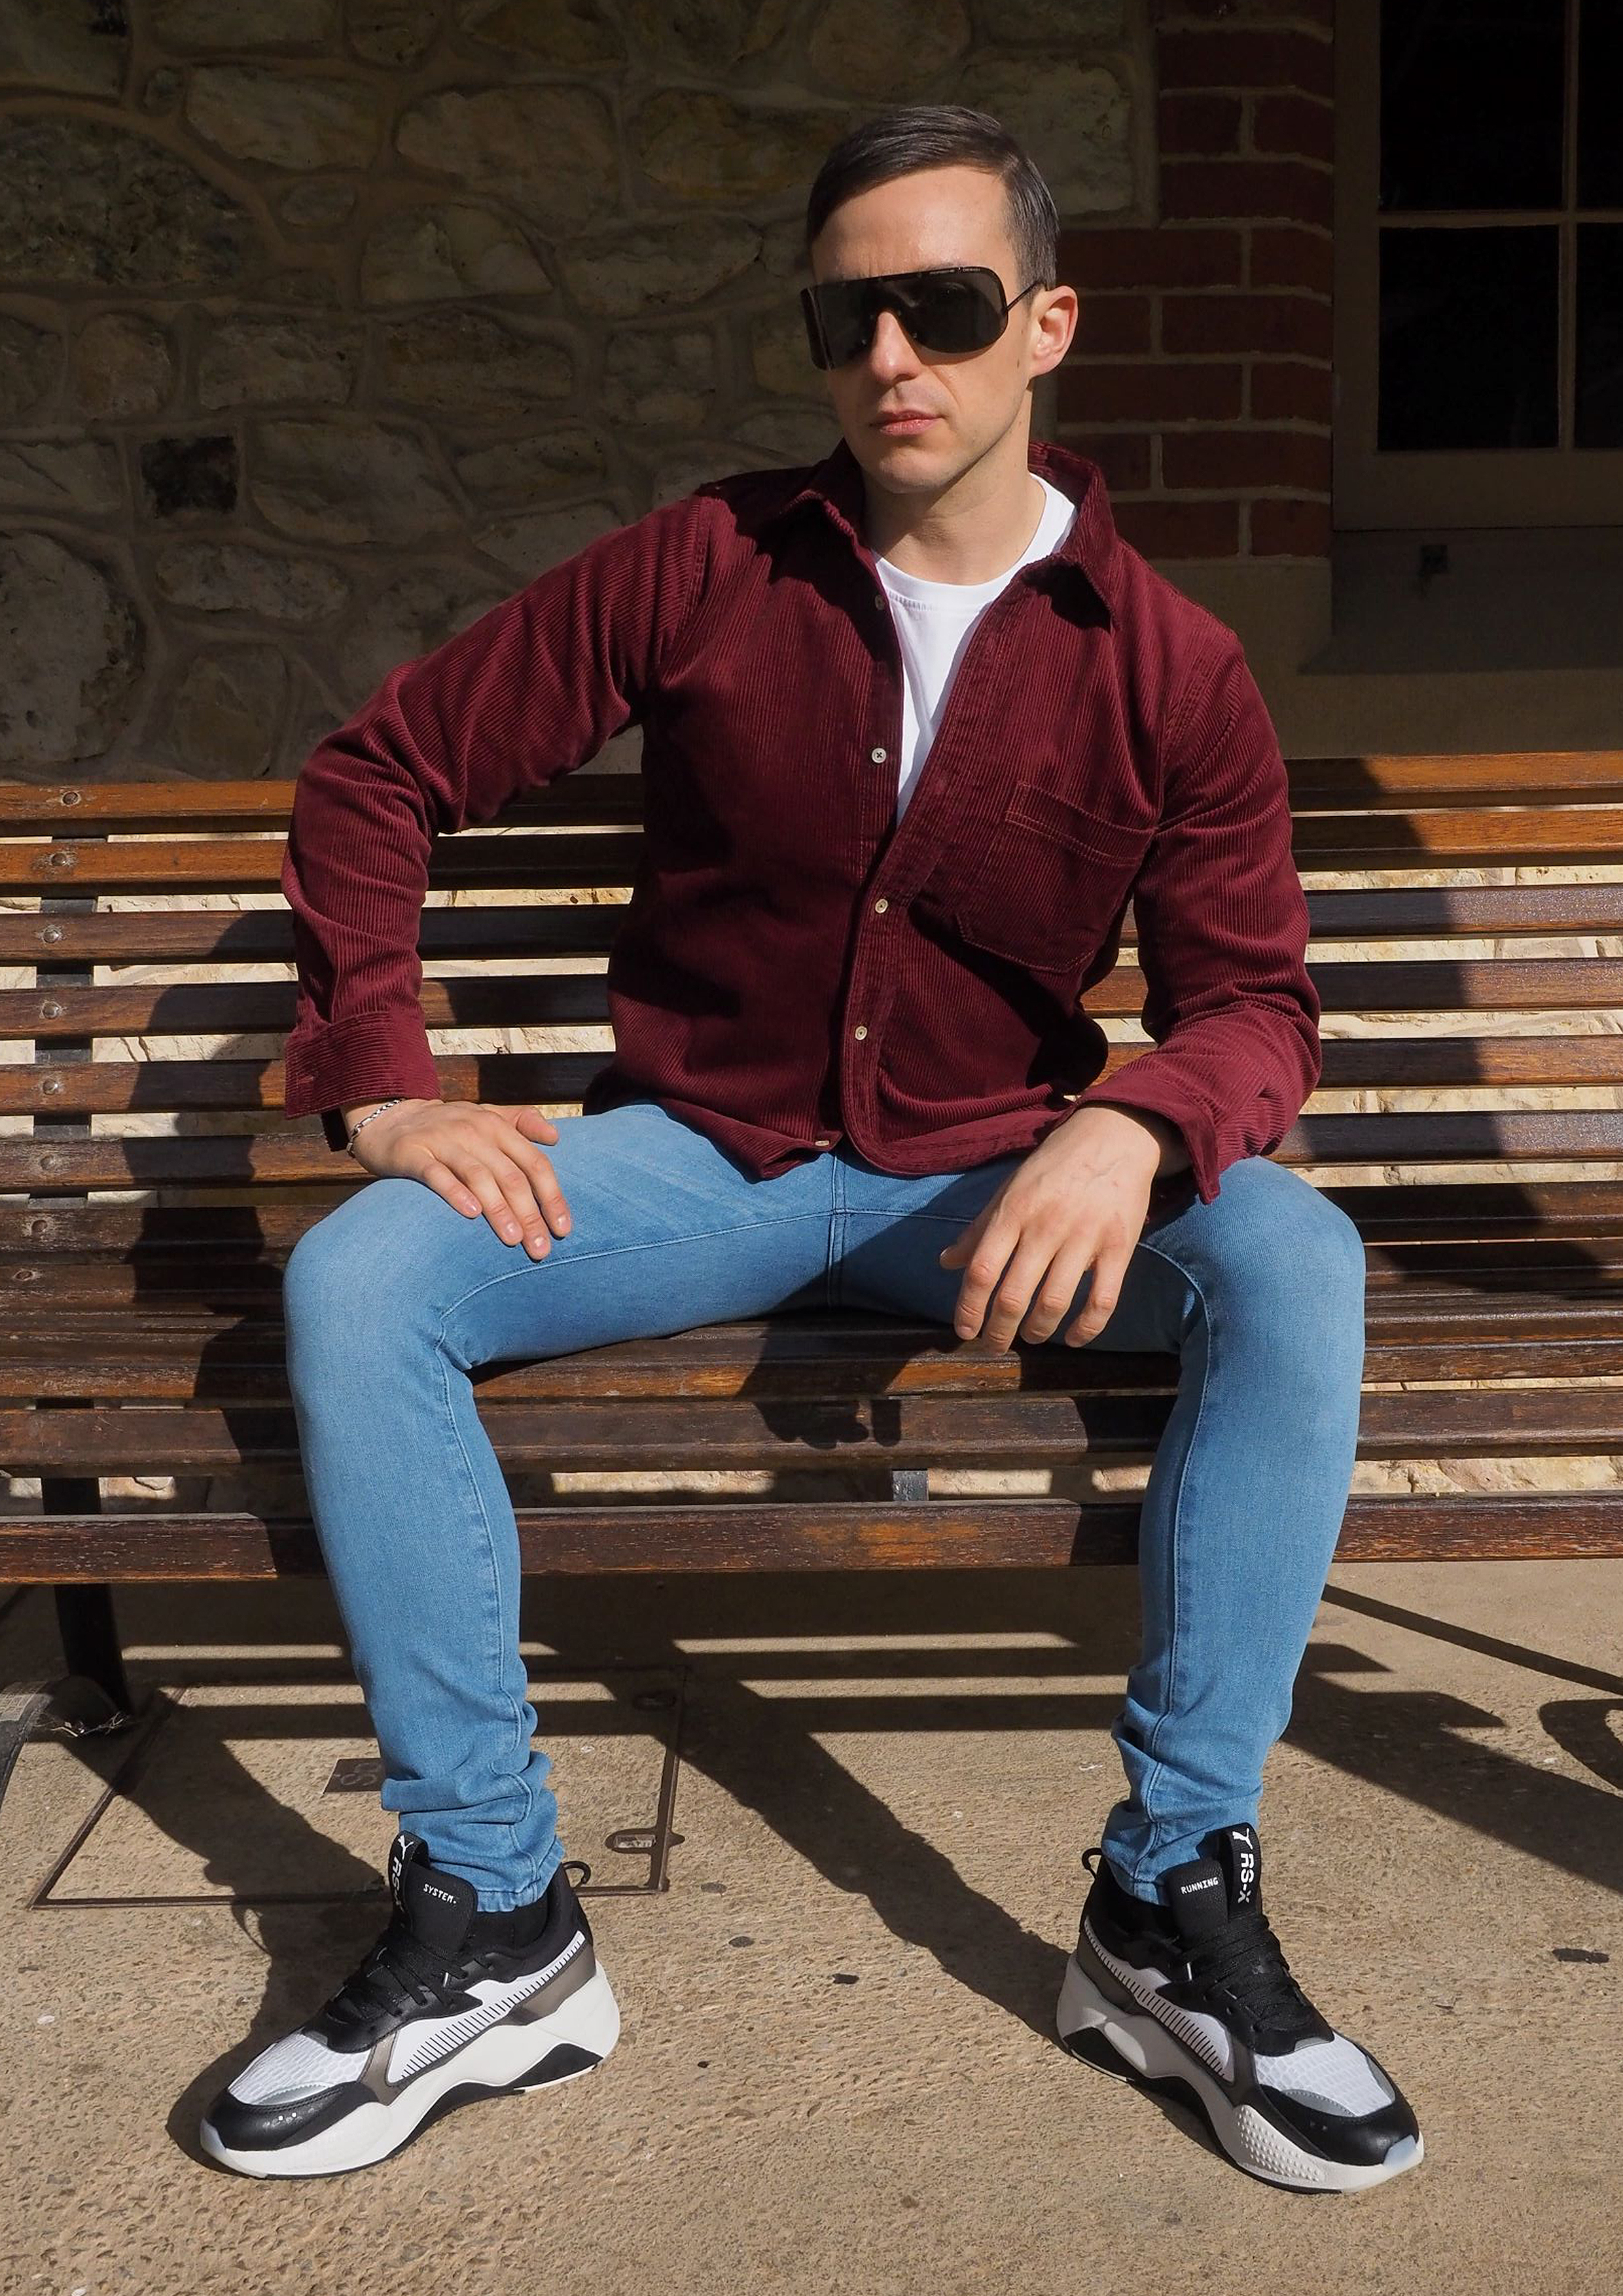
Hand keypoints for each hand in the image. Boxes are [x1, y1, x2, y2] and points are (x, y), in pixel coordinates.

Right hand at [344, 1098, 572, 1258]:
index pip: (534, 1163)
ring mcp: (443, 1141)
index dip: (552, 1196)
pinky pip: (437, 1175)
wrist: (389, 1120)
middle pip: (510, 1176)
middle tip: (540, 1249)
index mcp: (497, 1126)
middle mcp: (474, 1131)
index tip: (563, 1229)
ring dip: (499, 1209)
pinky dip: (455, 1192)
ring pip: (478, 1176)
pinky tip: (471, 1213)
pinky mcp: (414, 1153)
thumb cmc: (448, 1127)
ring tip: (513, 1239)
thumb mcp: (486, 1116)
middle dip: (530, 1214)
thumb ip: (522, 1122)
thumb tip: (556, 1136)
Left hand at [936, 1107, 1164, 1350]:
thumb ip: (978, 1229)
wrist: (1113, 1137)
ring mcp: (1084, 1238)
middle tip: (994, 1346)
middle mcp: (1045, 1227)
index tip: (964, 1332)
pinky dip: (1087, 1328)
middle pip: (1014, 1296)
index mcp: (1013, 1212)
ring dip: (1038, 1331)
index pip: (982, 1271)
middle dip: (998, 1332)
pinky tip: (1074, 1338)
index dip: (969, 1308)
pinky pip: (1103, 1301)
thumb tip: (945, 1263)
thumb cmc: (1053, 1167)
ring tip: (1031, 1337)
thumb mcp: (1009, 1190)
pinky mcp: (1119, 1247)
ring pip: (1055, 1303)